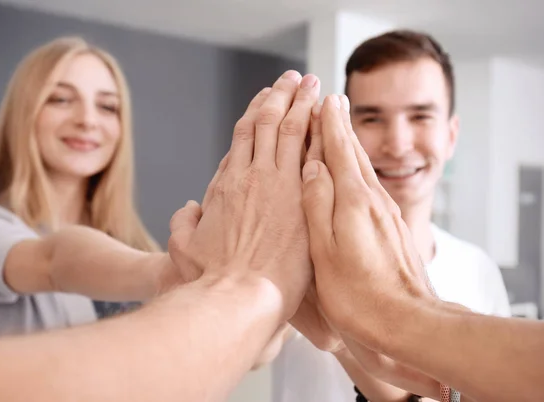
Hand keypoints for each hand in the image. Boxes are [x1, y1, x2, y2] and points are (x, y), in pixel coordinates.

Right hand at [168, 70, 320, 319]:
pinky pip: (314, 155)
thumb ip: (183, 225)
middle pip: (268, 124)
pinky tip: (329, 119)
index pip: (243, 137)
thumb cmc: (211, 281)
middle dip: (281, 97)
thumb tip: (188, 209)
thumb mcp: (183, 251)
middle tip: (293, 79)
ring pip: (292, 131)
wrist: (239, 299)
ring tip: (311, 85)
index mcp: (227, 184)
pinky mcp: (305, 201)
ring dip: (302, 104)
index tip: (264, 99)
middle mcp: (254, 177)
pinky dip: (320, 133)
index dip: (254, 113)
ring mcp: (281, 186)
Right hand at [301, 94, 433, 347]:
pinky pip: (371, 187)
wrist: (407, 322)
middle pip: (354, 153)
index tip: (323, 100)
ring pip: (365, 168)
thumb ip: (317, 205)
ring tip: (340, 127)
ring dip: (351, 144)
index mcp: (354, 202)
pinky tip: (355, 174)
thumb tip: (311, 168)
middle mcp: (374, 200)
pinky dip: (359, 169)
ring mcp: (386, 214)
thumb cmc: (359, 295)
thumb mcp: (325, 251)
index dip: (328, 124)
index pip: (339, 151)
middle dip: (340, 126)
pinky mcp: (392, 228)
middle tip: (331, 101)